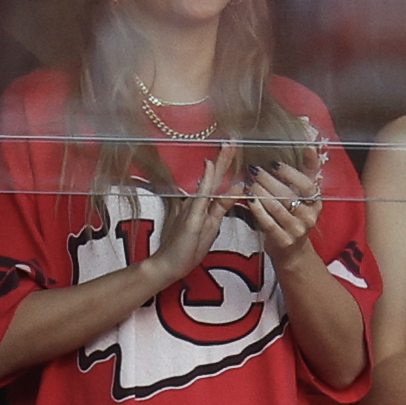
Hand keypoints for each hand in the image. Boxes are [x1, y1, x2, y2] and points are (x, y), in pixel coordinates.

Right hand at [141, 147, 238, 293]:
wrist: (168, 265)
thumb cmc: (186, 249)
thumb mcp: (211, 226)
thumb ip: (222, 206)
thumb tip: (237, 189)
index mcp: (205, 205)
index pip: (219, 181)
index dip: (227, 164)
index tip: (235, 148)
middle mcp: (198, 202)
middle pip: (215, 176)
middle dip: (225, 158)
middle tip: (233, 139)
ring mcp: (193, 208)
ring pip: (209, 182)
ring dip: (219, 164)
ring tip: (228, 147)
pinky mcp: (191, 218)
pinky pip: (200, 196)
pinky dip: (206, 181)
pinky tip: (209, 168)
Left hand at [241, 150, 325, 258]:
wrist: (292, 251)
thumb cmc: (295, 216)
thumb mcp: (303, 195)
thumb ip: (307, 171)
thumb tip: (310, 146)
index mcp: (316, 202)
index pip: (306, 184)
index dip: (290, 172)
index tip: (274, 163)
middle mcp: (310, 217)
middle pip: (287, 194)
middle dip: (268, 180)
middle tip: (254, 170)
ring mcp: (297, 230)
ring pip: (276, 207)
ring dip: (260, 192)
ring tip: (249, 182)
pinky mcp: (284, 241)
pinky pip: (268, 222)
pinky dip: (257, 209)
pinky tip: (249, 199)